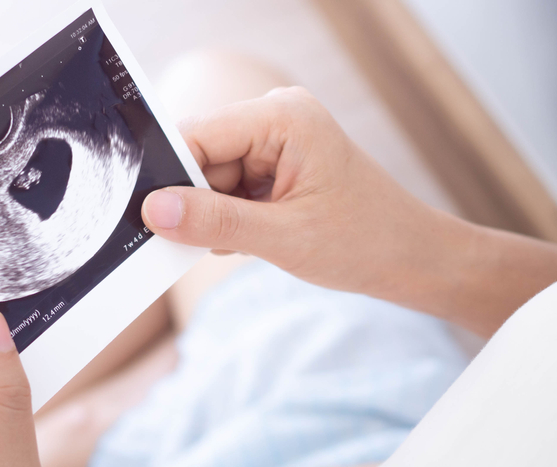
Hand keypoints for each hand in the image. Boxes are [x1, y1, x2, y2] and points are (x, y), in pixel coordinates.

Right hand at [143, 87, 450, 302]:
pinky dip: (232, 218)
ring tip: (256, 242)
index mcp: (283, 118)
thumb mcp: (284, 238)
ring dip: (218, 216)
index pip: (197, 135)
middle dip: (197, 202)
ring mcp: (276, 141)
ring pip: (211, 177)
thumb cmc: (364, 241)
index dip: (168, 177)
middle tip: (214, 242)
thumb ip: (215, 222)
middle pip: (200, 156)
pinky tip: (259, 238)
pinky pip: (230, 188)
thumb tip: (154, 211)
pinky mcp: (277, 165)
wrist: (410, 257)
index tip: (146, 219)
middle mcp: (276, 119)